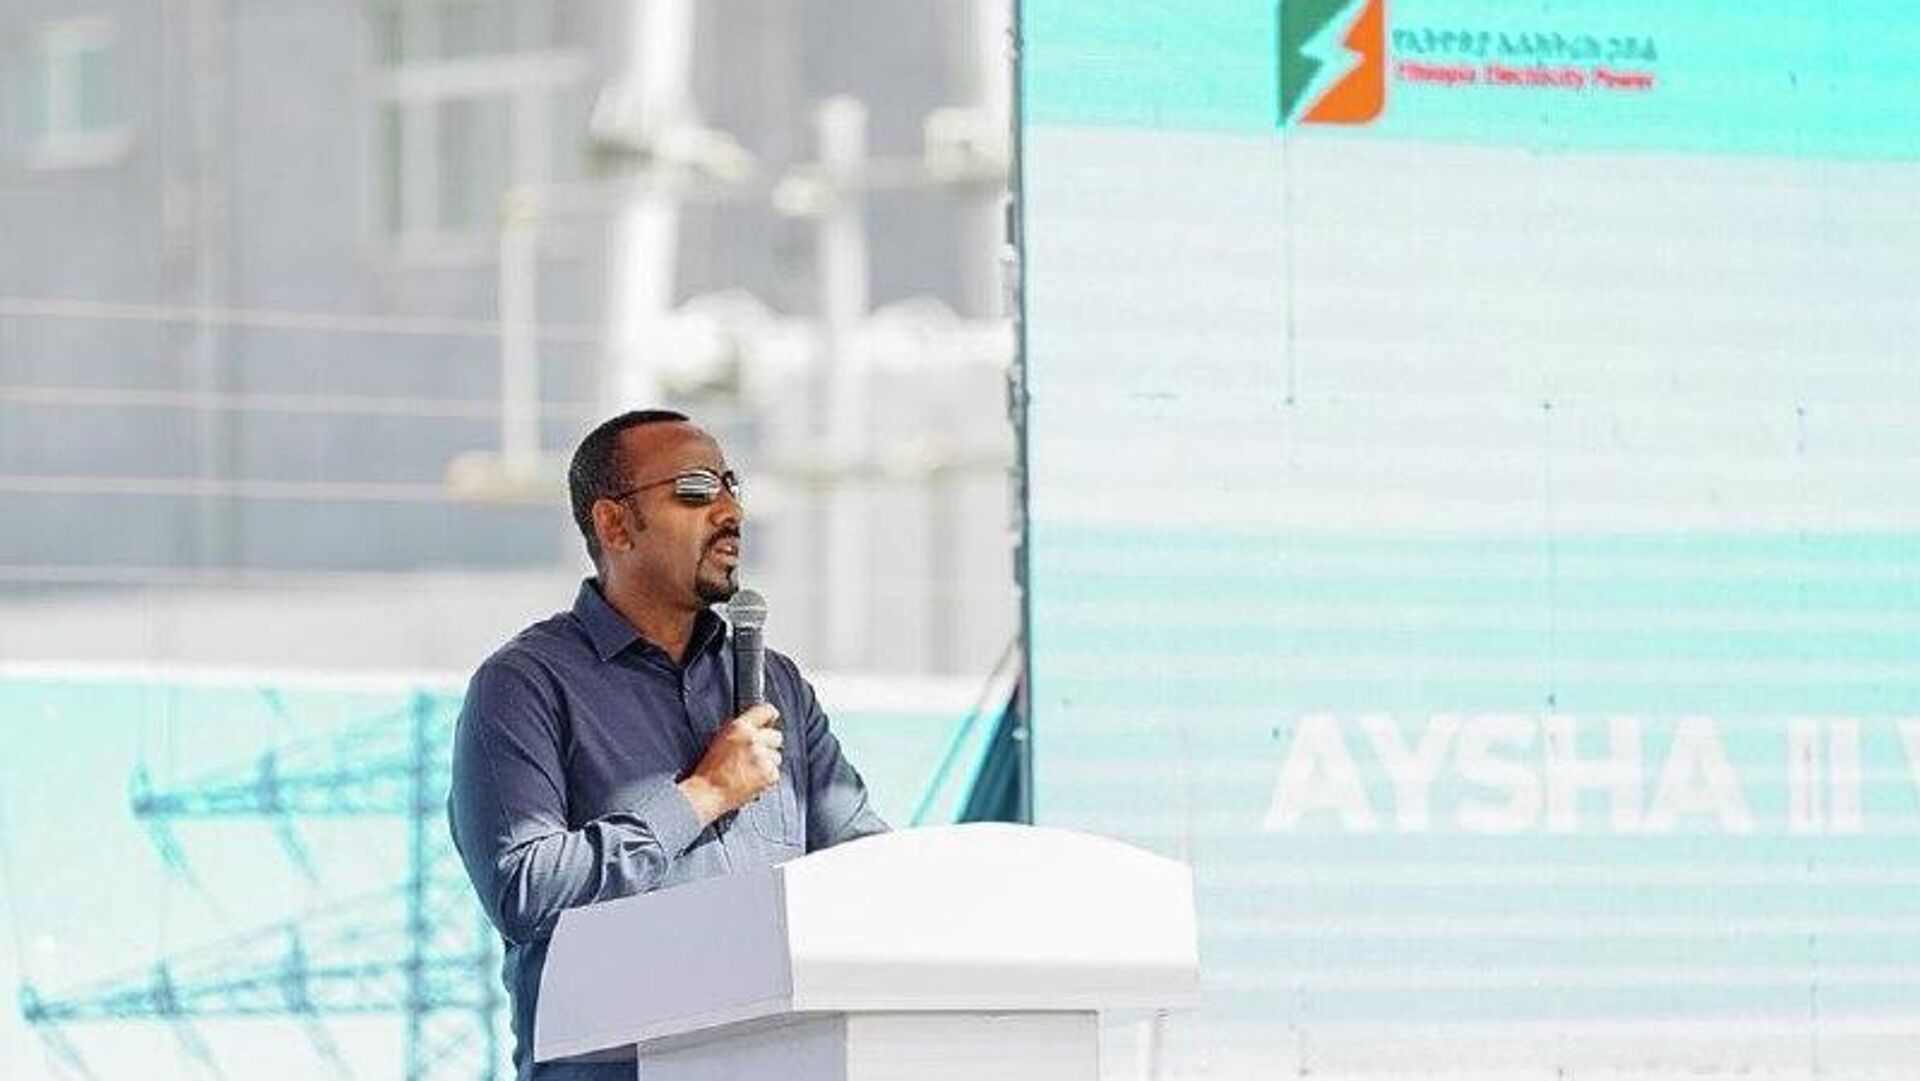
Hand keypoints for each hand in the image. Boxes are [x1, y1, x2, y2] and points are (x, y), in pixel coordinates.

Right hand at [678, 704, 782, 825]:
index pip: (767, 710)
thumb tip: (760, 723)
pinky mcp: (769, 774)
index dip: (770, 717)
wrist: (708, 792)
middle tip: (754, 755)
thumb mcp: (721, 738)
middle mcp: (753, 740)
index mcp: (740, 727)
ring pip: (777, 756)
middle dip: (768, 745)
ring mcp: (762, 757)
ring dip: (767, 762)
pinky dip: (767, 777)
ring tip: (749, 770)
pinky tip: (752, 780)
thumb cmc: (710, 768)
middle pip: (777, 736)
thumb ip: (742, 728)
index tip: (771, 722)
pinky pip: (775, 772)